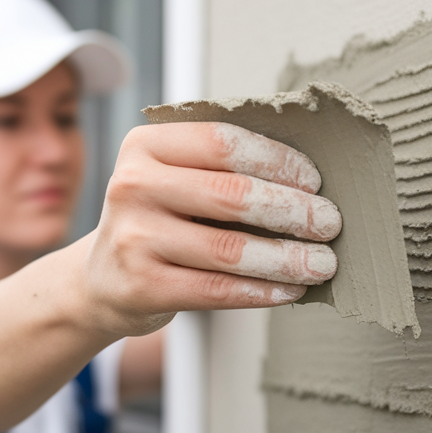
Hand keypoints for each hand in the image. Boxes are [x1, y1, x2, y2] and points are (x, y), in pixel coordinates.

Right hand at [80, 122, 340, 335]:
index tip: (313, 180)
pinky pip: (217, 290)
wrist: (102, 279)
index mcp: (144, 145)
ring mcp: (133, 239)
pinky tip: (290, 289)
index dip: (276, 159)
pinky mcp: (142, 287)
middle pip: (232, 194)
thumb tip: (307, 177)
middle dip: (293, 210)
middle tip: (330, 223)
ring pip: (230, 249)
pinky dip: (262, 291)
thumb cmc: (158, 220)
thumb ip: (221, 167)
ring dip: (287, 258)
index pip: (222, 142)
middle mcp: (132, 186)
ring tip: (322, 262)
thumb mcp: (172, 178)